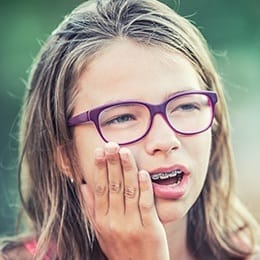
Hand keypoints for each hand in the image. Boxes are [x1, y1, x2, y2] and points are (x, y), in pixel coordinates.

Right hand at [80, 142, 168, 259]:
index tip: (100, 151)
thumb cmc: (119, 250)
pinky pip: (146, 204)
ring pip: (129, 191)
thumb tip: (83, 186)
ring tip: (125, 152)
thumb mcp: (100, 232)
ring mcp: (132, 225)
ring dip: (127, 169)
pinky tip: (143, 173)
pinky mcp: (150, 229)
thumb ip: (91, 208)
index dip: (99, 168)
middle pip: (113, 186)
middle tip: (112, 144)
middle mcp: (114, 221)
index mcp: (101, 220)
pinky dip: (145, 187)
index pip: (99, 188)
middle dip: (112, 163)